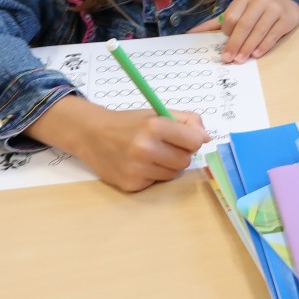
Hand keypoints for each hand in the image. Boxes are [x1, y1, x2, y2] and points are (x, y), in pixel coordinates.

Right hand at [76, 108, 207, 191]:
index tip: (184, 138)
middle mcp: (145, 148)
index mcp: (154, 126)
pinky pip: (156, 182)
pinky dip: (152, 175)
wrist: (92, 135)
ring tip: (150, 155)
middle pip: (185, 160)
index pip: (195, 141)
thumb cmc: (129, 123)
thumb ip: (187, 121)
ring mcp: (137, 169)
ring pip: (173, 174)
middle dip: (180, 154)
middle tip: (165, 146)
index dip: (192, 140)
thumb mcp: (157, 113)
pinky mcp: (131, 184)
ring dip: (167, 166)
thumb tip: (206, 138)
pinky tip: (139, 165)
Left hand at [189, 0, 298, 61]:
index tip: (224, 47)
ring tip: (240, 60)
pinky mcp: (286, 19)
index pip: (231, 17)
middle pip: (243, 24)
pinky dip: (264, 45)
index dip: (227, 34)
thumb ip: (216, 24)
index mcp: (243, 0)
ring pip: (258, 30)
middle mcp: (259, 1)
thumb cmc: (257, 14)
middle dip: (234, 44)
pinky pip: (273, 34)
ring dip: (248, 47)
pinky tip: (257, 54)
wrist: (287, 7)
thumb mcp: (239, 14)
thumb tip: (190, 34)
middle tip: (227, 59)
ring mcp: (274, 9)